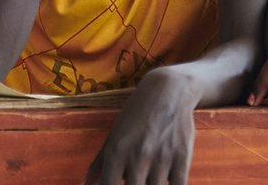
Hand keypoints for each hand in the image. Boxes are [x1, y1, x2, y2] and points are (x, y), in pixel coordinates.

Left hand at [84, 70, 196, 184]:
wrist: (169, 91)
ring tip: (149, 179)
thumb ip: (99, 163)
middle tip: (136, 180)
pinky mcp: (182, 157)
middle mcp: (138, 156)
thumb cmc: (137, 113)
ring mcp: (161, 158)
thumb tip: (85, 184)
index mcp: (116, 152)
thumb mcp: (114, 134)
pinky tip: (166, 182)